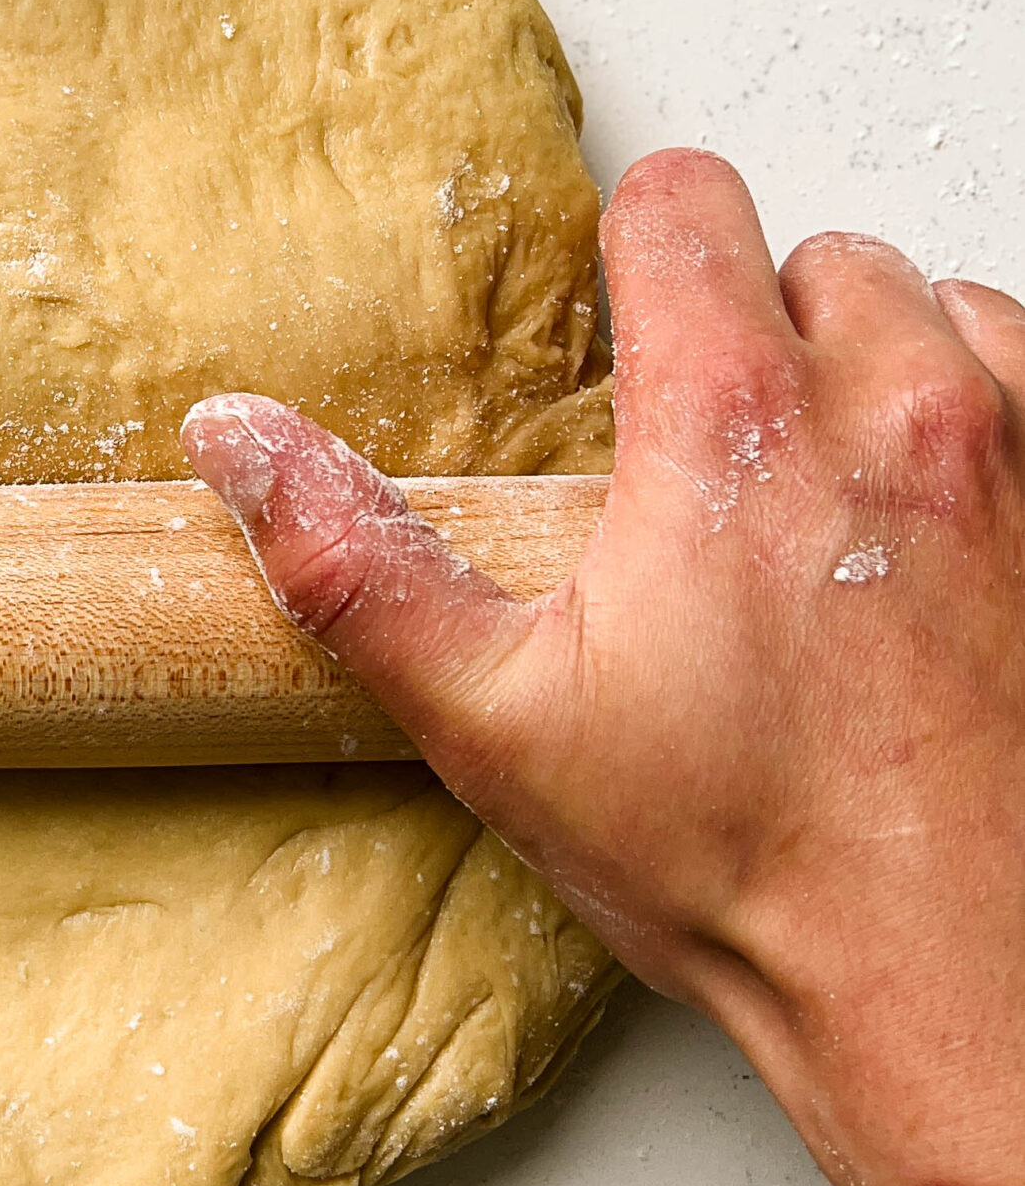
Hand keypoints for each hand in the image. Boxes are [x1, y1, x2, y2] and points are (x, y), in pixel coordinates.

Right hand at [184, 148, 1024, 1185]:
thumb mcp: (496, 724)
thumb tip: (238, 440)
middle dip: (755, 326)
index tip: (626, 323)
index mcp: (734, 429)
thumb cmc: (746, 866)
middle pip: (815, 252)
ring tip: (826, 487)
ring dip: (878, 365)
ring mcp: (1016, 456)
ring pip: (937, 306)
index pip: (684, 202)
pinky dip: (981, 418)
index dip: (634, 246)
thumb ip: (355, 561)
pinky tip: (927, 520)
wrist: (958, 983)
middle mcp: (896, 409)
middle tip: (716, 457)